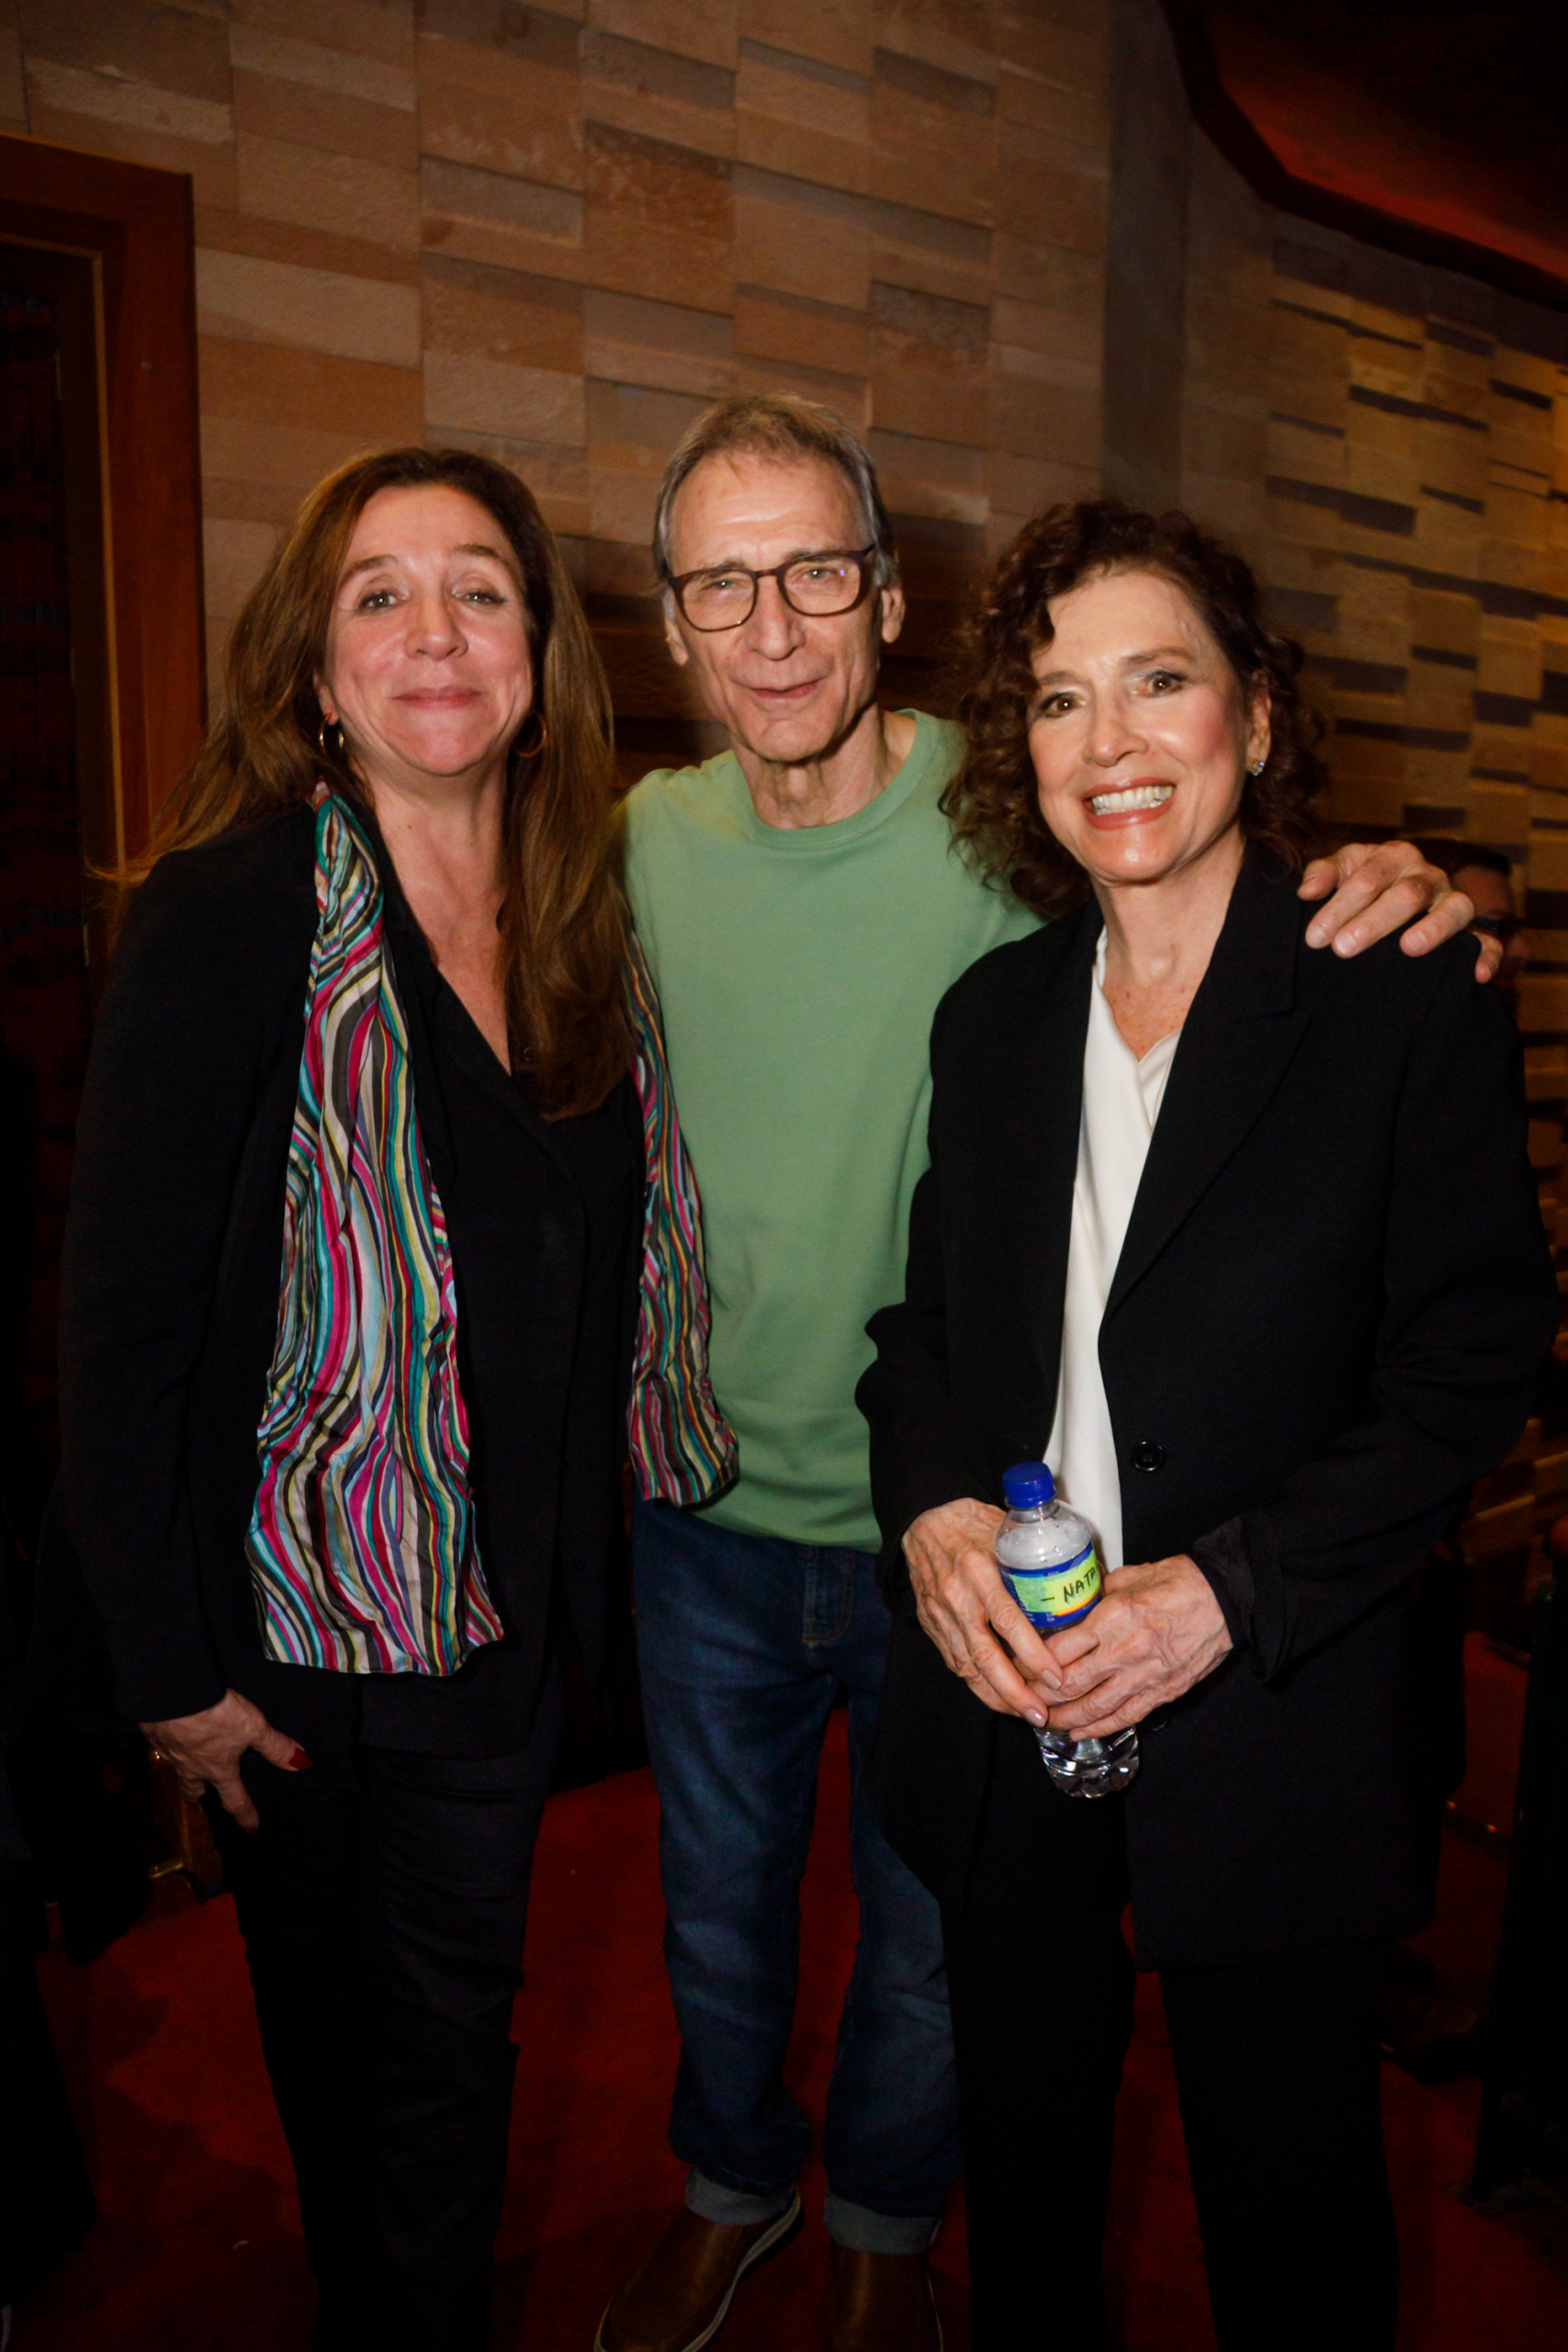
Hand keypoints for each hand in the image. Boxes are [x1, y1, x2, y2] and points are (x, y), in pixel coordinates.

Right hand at [141, 1688, 310, 1832]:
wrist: (172, 1695)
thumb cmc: (217, 1715)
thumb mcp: (254, 1727)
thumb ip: (275, 1746)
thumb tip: (301, 1764)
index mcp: (218, 1769)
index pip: (235, 1800)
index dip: (245, 1815)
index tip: (251, 1829)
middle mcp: (191, 1767)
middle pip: (193, 1790)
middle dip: (200, 1793)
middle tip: (206, 1791)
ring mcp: (169, 1753)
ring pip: (177, 1769)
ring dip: (184, 1767)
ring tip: (189, 1758)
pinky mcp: (153, 1735)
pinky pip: (162, 1745)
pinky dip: (169, 1741)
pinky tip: (172, 1729)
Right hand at [903, 1499, 1053, 1722]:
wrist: (922, 1522)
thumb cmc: (970, 1523)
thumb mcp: (1006, 1530)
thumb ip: (1038, 1557)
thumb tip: (1087, 1578)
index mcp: (979, 1570)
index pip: (1008, 1620)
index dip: (1032, 1653)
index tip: (1055, 1676)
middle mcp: (958, 1597)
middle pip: (986, 1656)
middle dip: (1015, 1692)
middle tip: (1040, 1714)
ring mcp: (941, 1615)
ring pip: (968, 1667)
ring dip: (997, 1696)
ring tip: (1024, 1715)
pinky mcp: (932, 1625)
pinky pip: (955, 1662)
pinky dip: (977, 1684)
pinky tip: (997, 1697)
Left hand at [1030, 1554, 1231, 1737]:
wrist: (1223, 1601)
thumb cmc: (1179, 1583)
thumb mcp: (1129, 1577)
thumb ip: (1097, 1594)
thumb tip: (1074, 1602)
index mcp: (1112, 1618)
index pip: (1058, 1649)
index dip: (1033, 1662)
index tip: (1020, 1664)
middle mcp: (1123, 1651)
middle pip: (1069, 1684)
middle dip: (1041, 1695)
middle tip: (1025, 1696)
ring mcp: (1143, 1676)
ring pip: (1093, 1707)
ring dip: (1065, 1718)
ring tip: (1046, 1721)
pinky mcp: (1161, 1692)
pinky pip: (1124, 1717)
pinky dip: (1099, 1728)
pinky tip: (1080, 1733)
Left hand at [1299, 840, 1500, 980]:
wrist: (1391, 897)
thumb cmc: (1361, 885)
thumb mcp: (1342, 871)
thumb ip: (1323, 874)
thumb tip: (1307, 892)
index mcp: (1395, 857)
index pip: (1368, 878)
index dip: (1340, 907)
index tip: (1315, 937)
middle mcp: (1428, 876)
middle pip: (1406, 894)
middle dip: (1373, 921)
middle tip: (1343, 948)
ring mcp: (1452, 902)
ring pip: (1454, 908)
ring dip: (1432, 928)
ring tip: (1409, 948)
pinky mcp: (1472, 932)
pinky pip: (1487, 941)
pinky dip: (1486, 956)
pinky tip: (1478, 975)